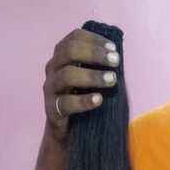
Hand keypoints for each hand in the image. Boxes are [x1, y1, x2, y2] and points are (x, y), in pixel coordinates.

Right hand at [43, 28, 119, 142]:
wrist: (67, 132)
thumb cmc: (84, 99)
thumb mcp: (91, 79)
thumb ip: (100, 66)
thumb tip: (119, 55)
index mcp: (62, 57)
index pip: (74, 38)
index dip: (94, 40)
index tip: (113, 48)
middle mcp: (53, 68)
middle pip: (68, 52)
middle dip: (94, 54)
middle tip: (116, 61)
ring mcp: (50, 89)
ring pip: (66, 75)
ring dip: (92, 76)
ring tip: (112, 80)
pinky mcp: (52, 110)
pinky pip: (66, 103)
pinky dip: (83, 100)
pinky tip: (99, 100)